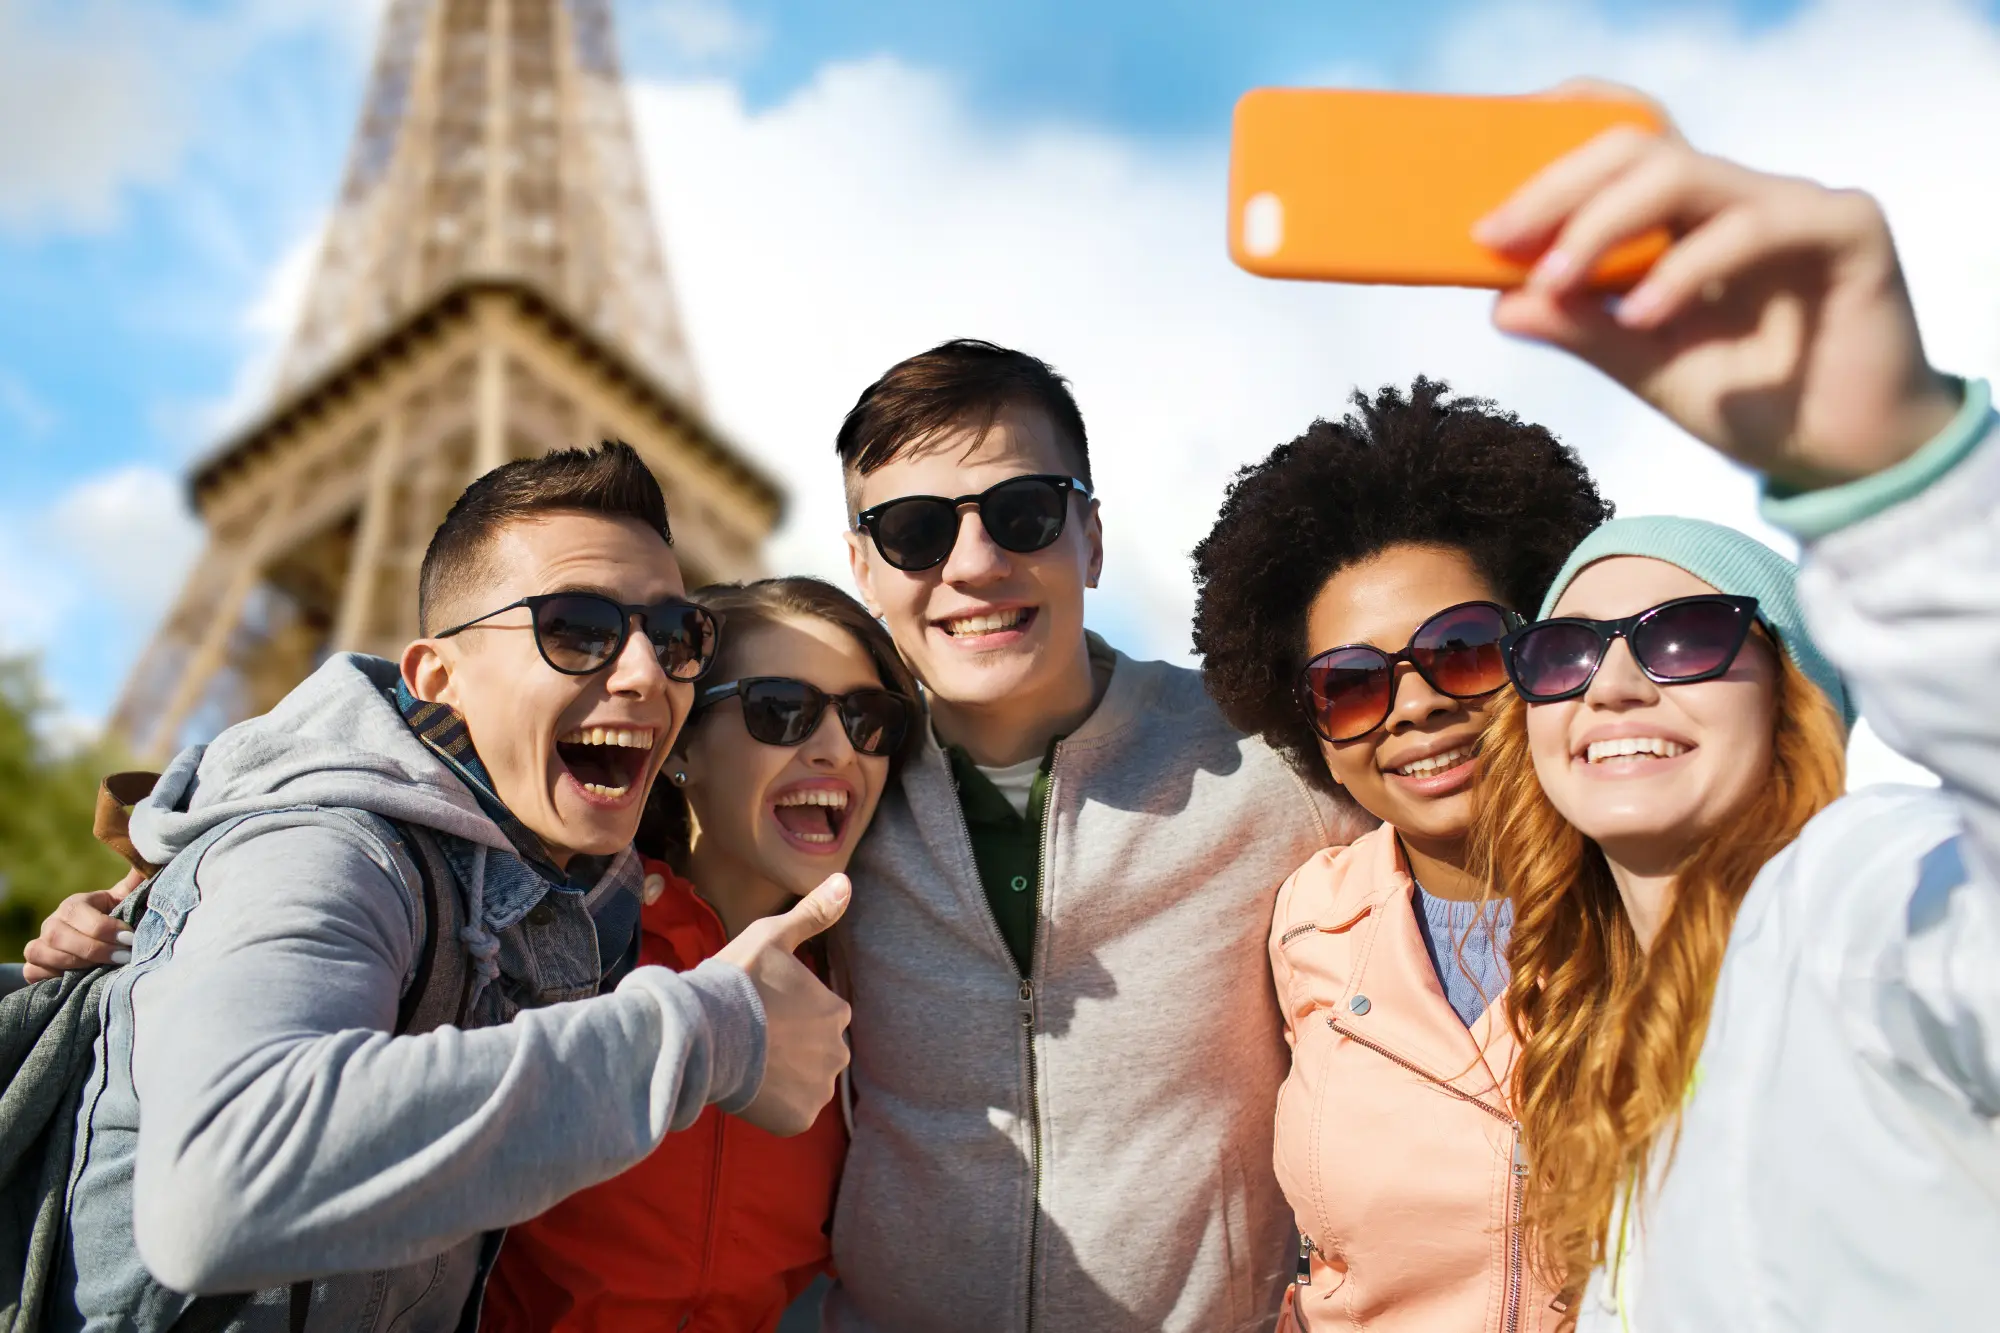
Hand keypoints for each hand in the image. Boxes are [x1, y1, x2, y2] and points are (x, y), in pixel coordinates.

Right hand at [22, 869, 142, 981]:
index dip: (105, 928)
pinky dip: (51, 977)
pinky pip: (31, 972)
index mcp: (74, 904)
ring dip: (75, 964)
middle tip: (123, 957)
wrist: (96, 945)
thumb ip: (136, 885)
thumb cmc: (114, 919)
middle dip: (94, 949)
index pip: (79, 912)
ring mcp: (40, 944)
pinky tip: (78, 979)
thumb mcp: (125, 901)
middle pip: (59, 935)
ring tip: (105, 970)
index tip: (130, 938)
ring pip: (42, 953)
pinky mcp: (33, 966)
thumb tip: (153, 860)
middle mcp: (52, 923)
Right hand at [716, 873, 852, 1135]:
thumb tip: (846, 882)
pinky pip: (791, 1113)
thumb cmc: (735, 982)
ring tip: (748, 1062)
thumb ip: (814, 914)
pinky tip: (750, 1088)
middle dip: (791, 1048)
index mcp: (836, 1010)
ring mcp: (819, 1089)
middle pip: (815, 1051)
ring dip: (784, 1077)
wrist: (701, 1033)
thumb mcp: (773, 937)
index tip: (760, 1010)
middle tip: (753, 1038)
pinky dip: (774, 1106)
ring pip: (805, 1082)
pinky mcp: (798, 1119)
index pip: (819, 1016)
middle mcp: (838, 1052)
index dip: (787, 1014)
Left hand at [1475, 94, 1960, 489]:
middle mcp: (1735, 195)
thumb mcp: (1644, 364)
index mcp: (1687, 216)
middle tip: (1495, 237)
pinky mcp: (1845, 227)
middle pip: (1636, 148)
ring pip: (1683, 174)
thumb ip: (1580, 326)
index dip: (1554, 144)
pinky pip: (1753, 226)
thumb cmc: (1750, 402)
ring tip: (1555, 280)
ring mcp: (1791, 203)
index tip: (1482, 189)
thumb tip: (1500, 301)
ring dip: (1603, 225)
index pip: (1619, 145)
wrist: (1848, 458)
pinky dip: (1686, 269)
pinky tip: (1644, 317)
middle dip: (1555, 189)